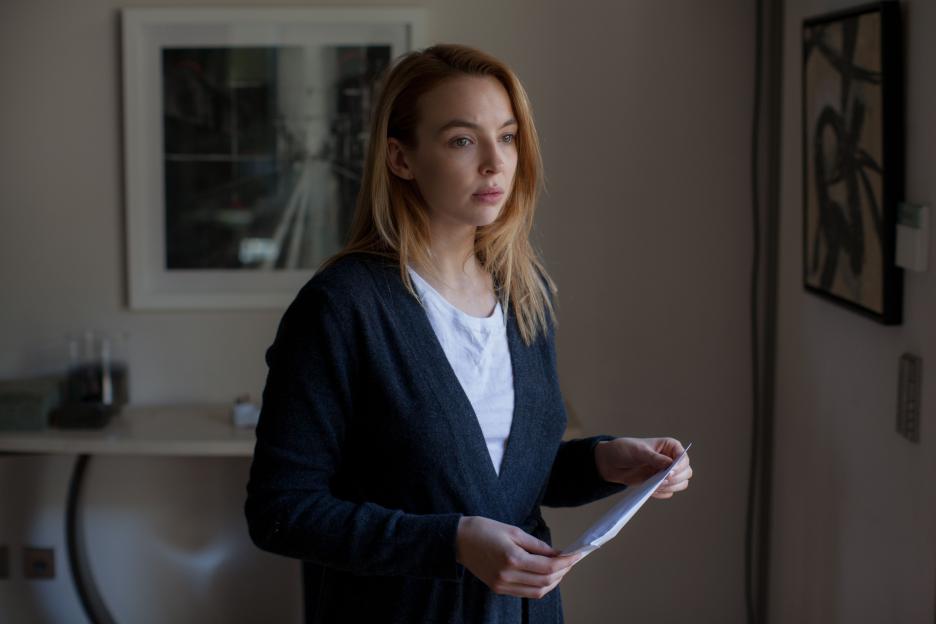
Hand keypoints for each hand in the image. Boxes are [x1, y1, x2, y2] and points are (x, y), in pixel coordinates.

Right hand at [455, 516, 583, 598]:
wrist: (457, 540)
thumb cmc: (484, 529)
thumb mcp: (513, 531)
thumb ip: (537, 545)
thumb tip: (557, 553)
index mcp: (512, 558)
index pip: (548, 567)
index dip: (565, 562)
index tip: (576, 554)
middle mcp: (508, 575)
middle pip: (545, 581)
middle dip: (562, 572)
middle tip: (571, 560)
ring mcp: (502, 585)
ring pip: (537, 591)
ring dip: (553, 582)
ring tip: (561, 569)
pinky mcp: (498, 588)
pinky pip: (525, 592)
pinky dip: (539, 586)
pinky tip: (545, 575)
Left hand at [594, 437, 691, 499]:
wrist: (611, 463)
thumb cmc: (624, 450)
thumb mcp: (638, 452)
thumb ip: (654, 458)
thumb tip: (670, 465)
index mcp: (670, 446)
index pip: (683, 457)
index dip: (680, 466)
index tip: (669, 472)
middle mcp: (672, 459)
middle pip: (686, 472)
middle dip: (676, 479)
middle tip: (661, 481)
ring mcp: (667, 472)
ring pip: (681, 484)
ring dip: (670, 487)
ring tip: (655, 485)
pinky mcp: (660, 483)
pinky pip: (669, 492)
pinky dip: (662, 493)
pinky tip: (650, 489)